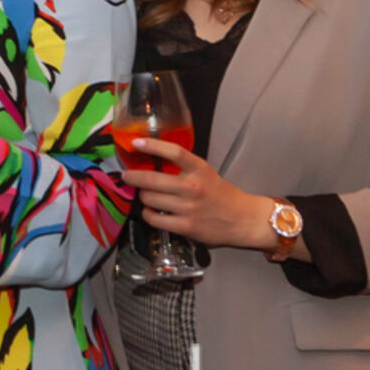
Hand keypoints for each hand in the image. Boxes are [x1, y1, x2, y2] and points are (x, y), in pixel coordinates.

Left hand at [119, 138, 278, 250]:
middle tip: (127, 175)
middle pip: (152, 179)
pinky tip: (150, 211)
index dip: (153, 145)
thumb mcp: (205, 173)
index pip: (174, 152)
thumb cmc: (220, 194)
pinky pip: (154, 218)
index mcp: (199, 169)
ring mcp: (188, 208)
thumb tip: (152, 161)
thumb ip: (183, 168)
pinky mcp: (185, 226)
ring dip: (142, 196)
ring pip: (149, 199)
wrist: (242, 219)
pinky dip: (147, 214)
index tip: (136, 143)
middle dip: (133, 177)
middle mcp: (192, 187)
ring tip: (145, 195)